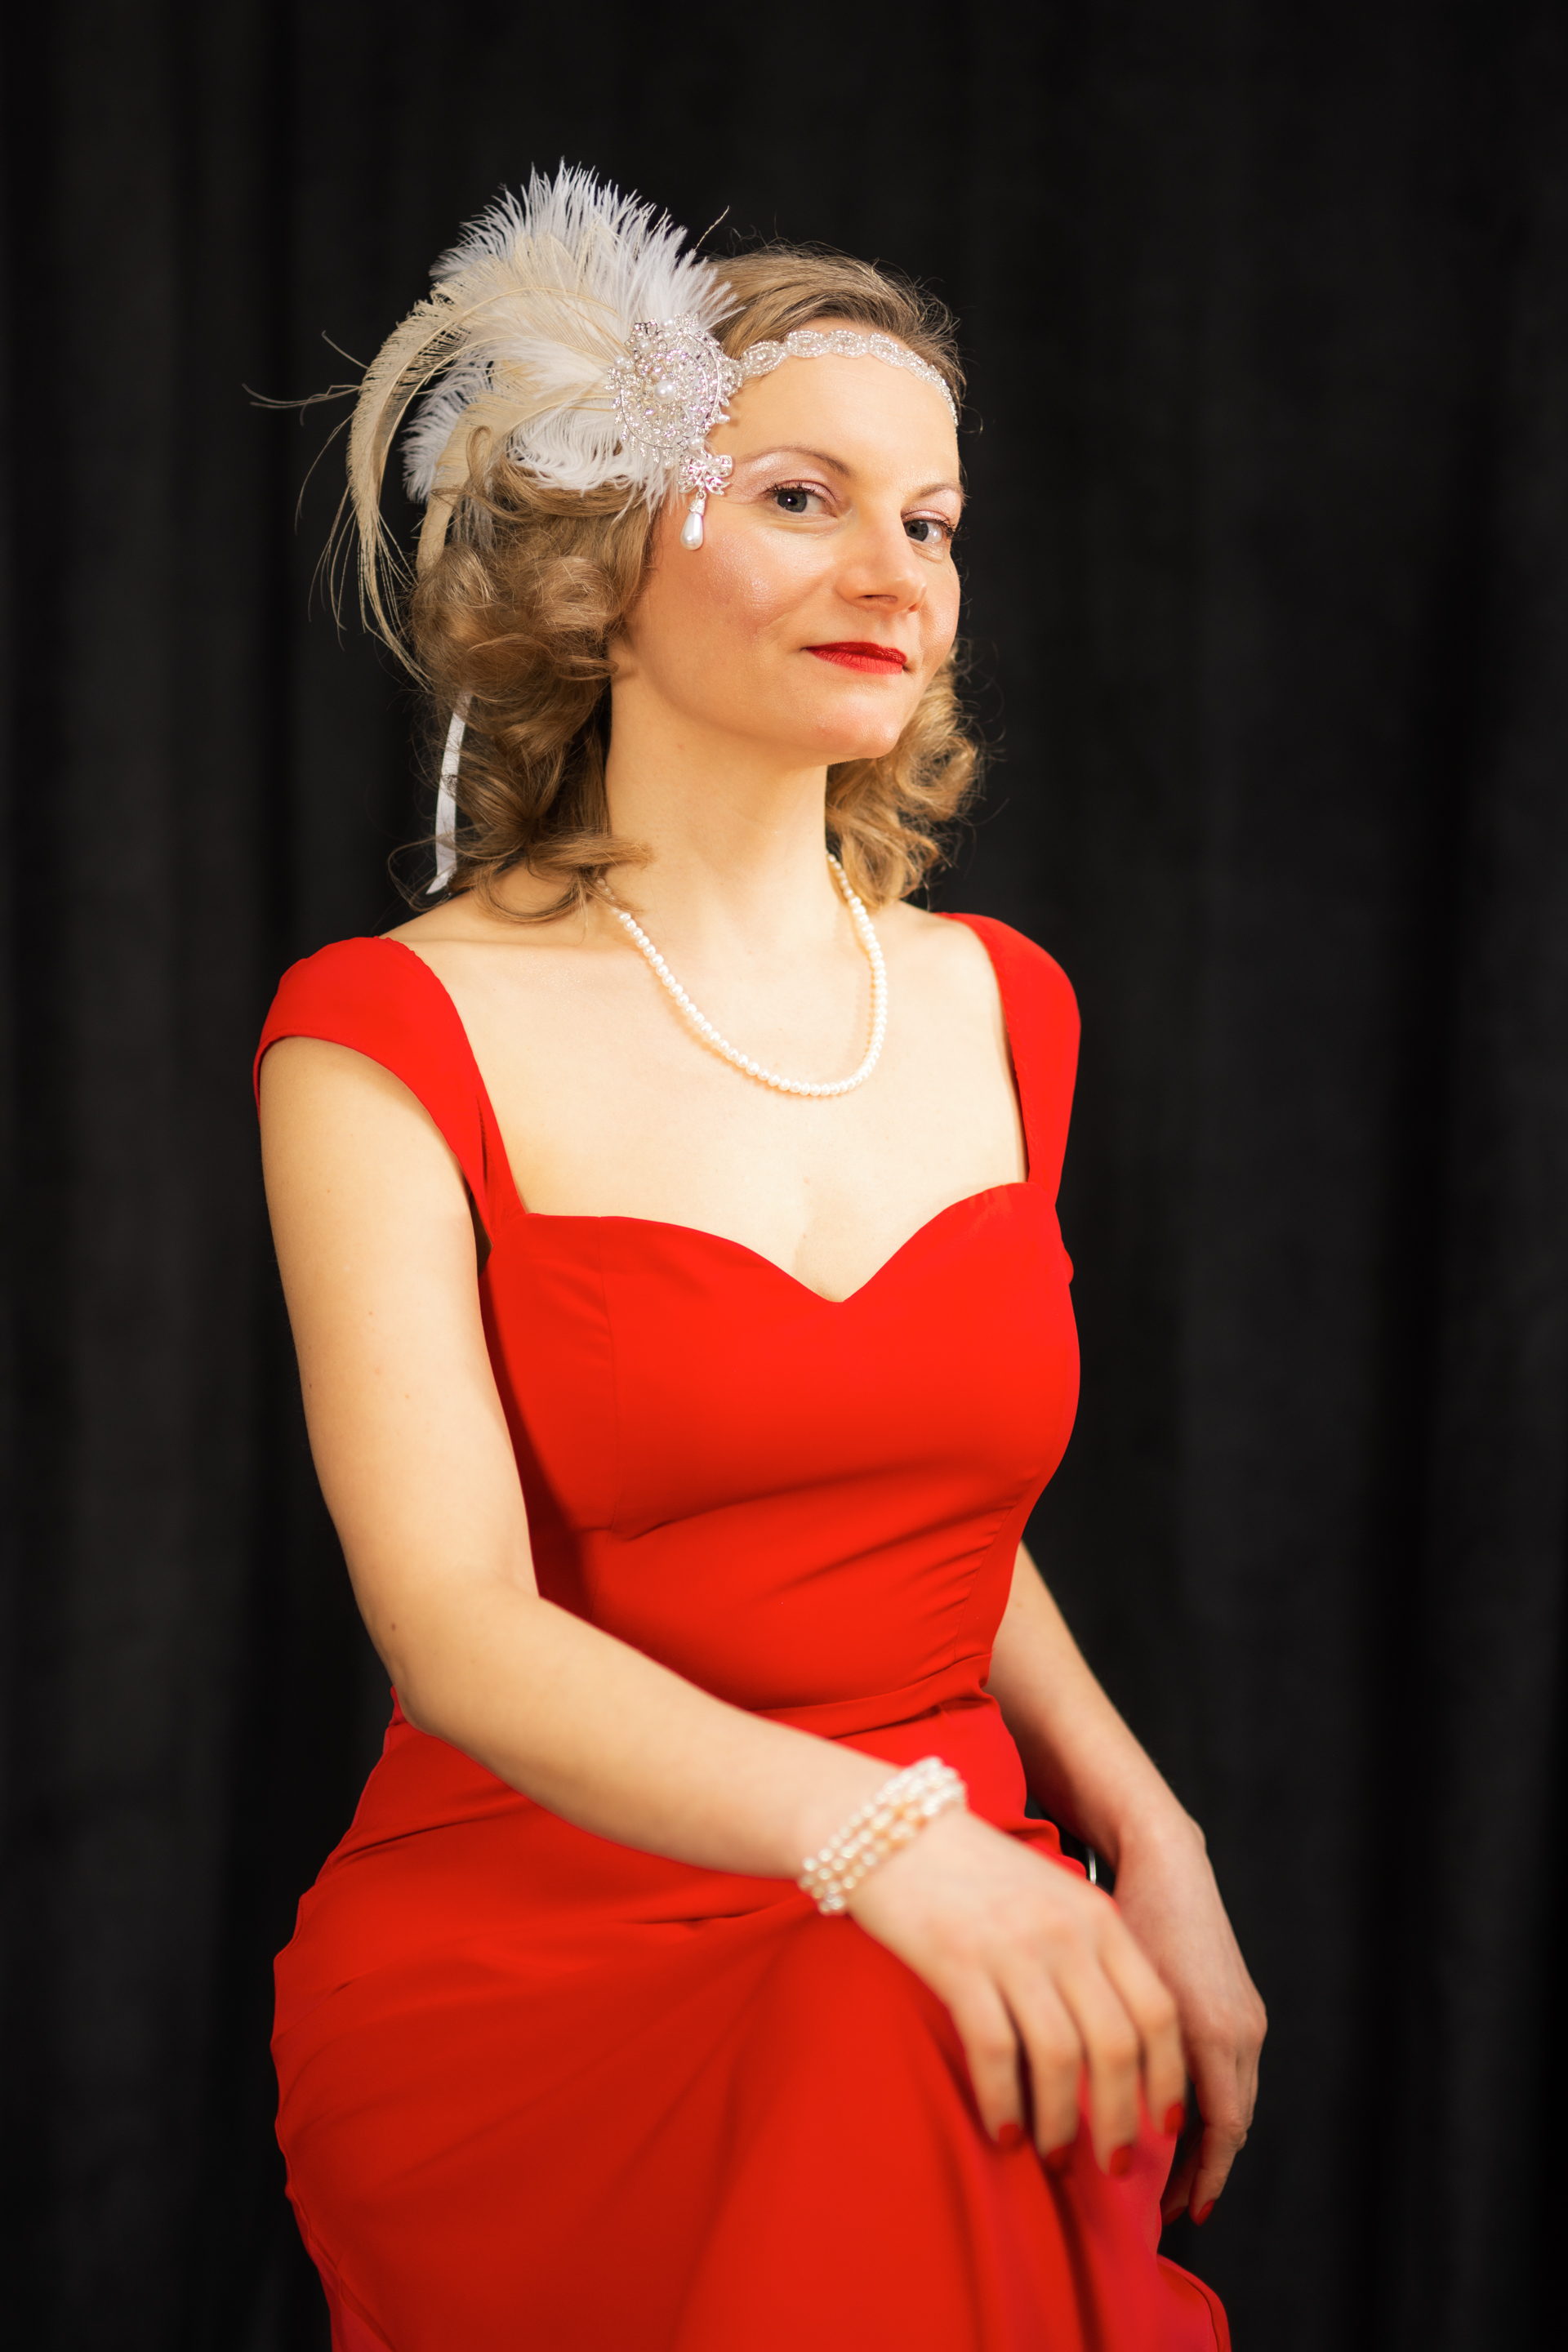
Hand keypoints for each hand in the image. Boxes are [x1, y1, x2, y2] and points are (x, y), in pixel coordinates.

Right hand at [846, 1807, 1186, 2170]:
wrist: (891, 1824)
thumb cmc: (970, 1869)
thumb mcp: (1047, 1896)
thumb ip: (1086, 1950)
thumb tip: (1113, 2038)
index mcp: (1097, 1917)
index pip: (1158, 2010)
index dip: (1167, 2076)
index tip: (1163, 2124)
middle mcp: (1065, 1933)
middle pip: (1118, 2045)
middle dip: (1121, 2119)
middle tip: (1114, 2165)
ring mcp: (1012, 1947)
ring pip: (1061, 2057)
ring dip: (1063, 2122)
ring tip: (1056, 2157)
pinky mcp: (958, 1962)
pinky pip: (995, 2051)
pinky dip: (1004, 2102)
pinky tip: (1002, 2132)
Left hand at [1108, 1813, 1265, 2224]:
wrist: (1167, 1861)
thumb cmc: (1128, 1915)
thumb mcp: (1116, 1986)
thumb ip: (1115, 2050)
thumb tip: (1090, 2115)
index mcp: (1210, 2029)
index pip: (1221, 2131)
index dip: (1200, 2179)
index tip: (1173, 2215)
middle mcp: (1239, 2028)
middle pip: (1231, 2126)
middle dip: (1201, 2172)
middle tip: (1162, 2209)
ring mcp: (1246, 2017)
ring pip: (1234, 2102)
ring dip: (1206, 2143)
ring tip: (1167, 2174)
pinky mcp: (1242, 2006)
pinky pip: (1233, 2075)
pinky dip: (1210, 2107)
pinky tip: (1176, 2117)